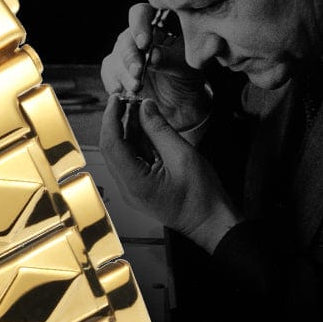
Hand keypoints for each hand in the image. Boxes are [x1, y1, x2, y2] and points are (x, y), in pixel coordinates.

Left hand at [99, 95, 242, 252]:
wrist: (212, 222)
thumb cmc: (202, 195)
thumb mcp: (182, 156)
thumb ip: (160, 130)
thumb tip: (144, 107)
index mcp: (134, 181)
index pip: (111, 144)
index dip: (111, 118)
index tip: (115, 99)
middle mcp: (126, 187)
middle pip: (112, 148)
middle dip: (116, 121)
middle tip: (126, 99)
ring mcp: (132, 188)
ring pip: (121, 152)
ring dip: (126, 129)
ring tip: (136, 107)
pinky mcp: (140, 186)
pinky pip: (132, 159)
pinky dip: (136, 141)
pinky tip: (144, 125)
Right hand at [100, 4, 210, 132]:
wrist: (181, 99)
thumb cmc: (187, 75)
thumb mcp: (185, 67)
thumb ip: (170, 59)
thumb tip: (153, 56)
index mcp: (157, 22)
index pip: (141, 14)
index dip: (139, 26)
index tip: (144, 44)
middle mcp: (137, 34)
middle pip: (126, 38)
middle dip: (131, 57)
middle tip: (138, 72)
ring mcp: (125, 51)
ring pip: (116, 57)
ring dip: (123, 73)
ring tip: (136, 88)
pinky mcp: (117, 69)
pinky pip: (108, 71)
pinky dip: (112, 81)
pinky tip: (119, 90)